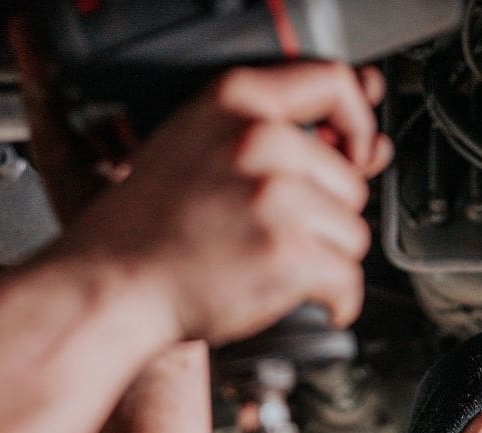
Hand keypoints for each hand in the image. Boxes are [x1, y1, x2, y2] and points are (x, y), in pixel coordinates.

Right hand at [48, 61, 392, 345]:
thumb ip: (271, 134)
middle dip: (327, 218)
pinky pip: (348, 280)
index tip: (358, 152)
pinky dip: (340, 301)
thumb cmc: (152, 222)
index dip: (358, 123)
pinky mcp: (286, 256)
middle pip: (350, 183)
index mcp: (237, 100)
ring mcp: (275, 200)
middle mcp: (261, 142)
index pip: (335, 83)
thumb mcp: (198, 141)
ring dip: (329, 260)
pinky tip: (315, 301)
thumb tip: (366, 149)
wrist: (114, 280)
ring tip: (277, 266)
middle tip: (279, 237)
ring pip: (353, 234)